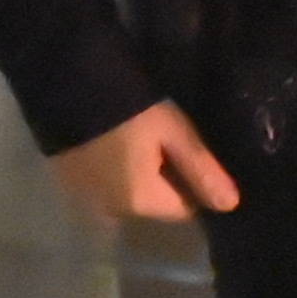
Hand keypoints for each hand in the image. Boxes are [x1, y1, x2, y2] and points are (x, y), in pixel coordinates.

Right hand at [48, 103, 239, 231]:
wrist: (66, 86)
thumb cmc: (129, 110)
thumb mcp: (174, 134)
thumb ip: (202, 171)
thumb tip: (230, 206)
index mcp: (138, 204)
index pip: (185, 209)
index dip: (196, 183)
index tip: (196, 154)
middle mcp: (109, 211)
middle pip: (155, 202)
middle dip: (169, 179)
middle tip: (172, 141)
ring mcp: (83, 197)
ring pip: (130, 192)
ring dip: (141, 174)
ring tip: (145, 139)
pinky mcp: (66, 181)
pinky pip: (104, 183)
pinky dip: (115, 169)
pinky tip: (119, 141)